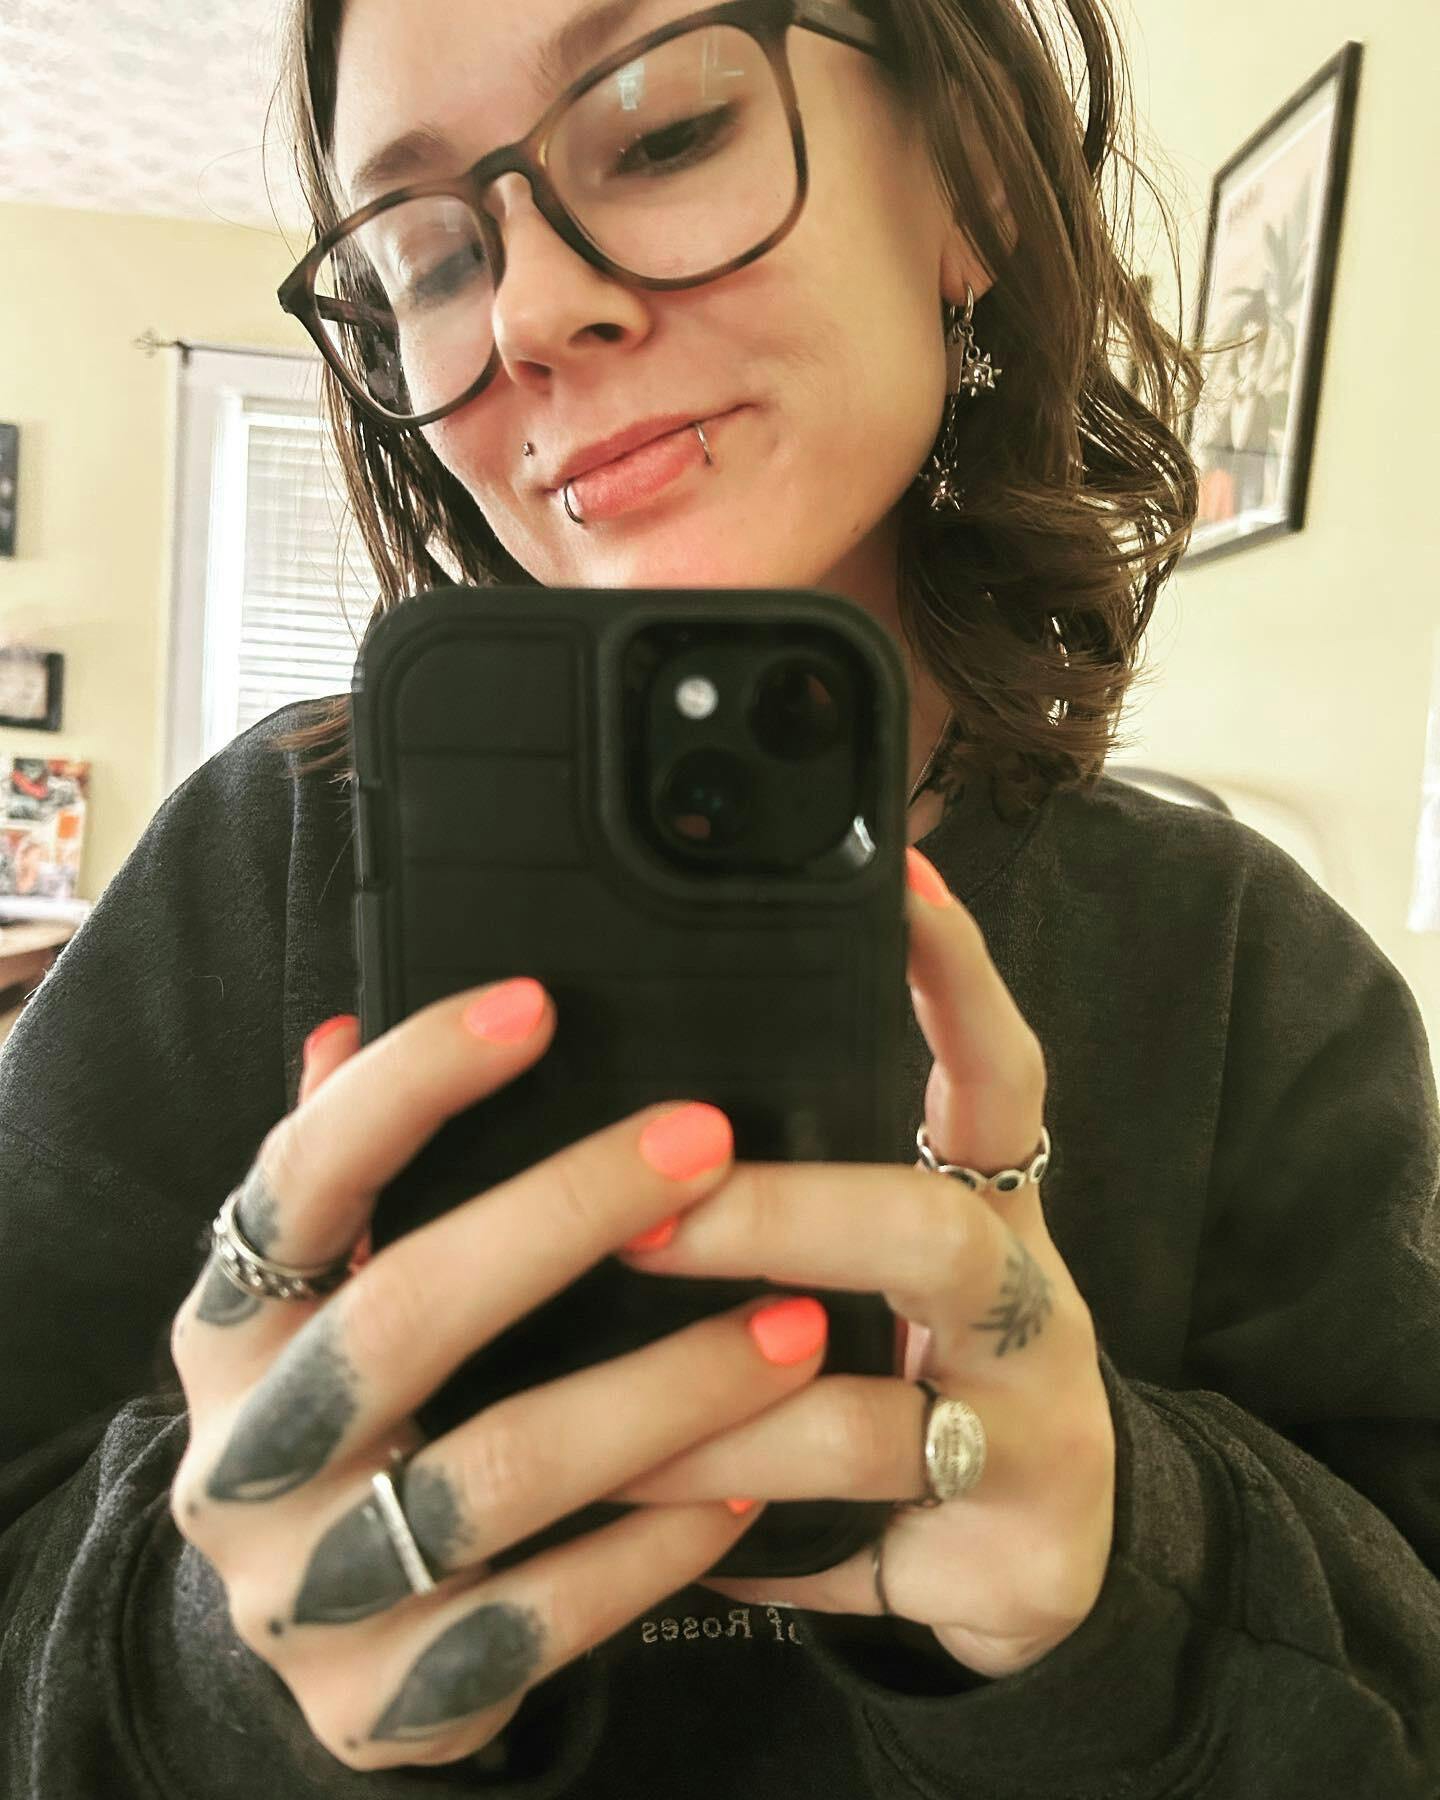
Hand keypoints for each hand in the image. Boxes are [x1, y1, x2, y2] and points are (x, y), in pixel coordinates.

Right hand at [168, 988, 827, 1772]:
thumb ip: (340, 1176)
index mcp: (226, 1329)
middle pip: (402, 1314)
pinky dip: (651, 1549)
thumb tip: (342, 1025)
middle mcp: (245, 1455)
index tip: (536, 1004)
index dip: (408, 1085)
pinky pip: (540, 1623)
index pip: (302, 1178)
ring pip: (494, 1475)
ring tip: (796, 1327)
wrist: (303, 1639)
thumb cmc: (349, 1417)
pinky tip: (749, 1487)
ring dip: (661, 1393)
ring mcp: (305, 1591)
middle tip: (707, 1140)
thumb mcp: (320, 1301)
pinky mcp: (380, 1704)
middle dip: (561, 1215)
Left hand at [606, 848, 1116, 1681]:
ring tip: (597, 1416)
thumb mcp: (880, 1265)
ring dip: (722, 1414)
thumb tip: (606, 1109)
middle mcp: (1025, 1299)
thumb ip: (798, 1189)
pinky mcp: (1020, 1548)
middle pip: (936, 1235)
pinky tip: (659, 1531)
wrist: (1041, 1553)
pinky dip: (746, 1533)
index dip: (957, 976)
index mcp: (987, 1205)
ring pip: (880, 1414)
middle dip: (785, 1221)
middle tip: (650, 1227)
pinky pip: (857, 1538)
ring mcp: (1035, 1423)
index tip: (898, 877)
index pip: (994, 1070)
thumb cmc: (924, 1364)